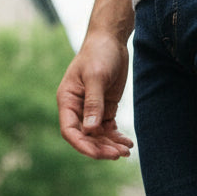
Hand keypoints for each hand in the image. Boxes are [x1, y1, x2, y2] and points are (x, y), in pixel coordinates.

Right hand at [57, 30, 133, 159]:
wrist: (111, 41)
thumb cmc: (99, 53)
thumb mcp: (96, 77)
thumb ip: (94, 103)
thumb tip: (91, 130)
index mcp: (67, 100)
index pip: (70, 131)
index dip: (82, 145)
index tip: (99, 153)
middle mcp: (77, 109)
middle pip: (86, 138)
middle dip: (101, 148)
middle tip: (119, 154)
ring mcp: (91, 111)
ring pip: (98, 137)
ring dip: (111, 146)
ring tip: (126, 151)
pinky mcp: (104, 110)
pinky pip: (109, 130)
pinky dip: (117, 139)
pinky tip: (128, 144)